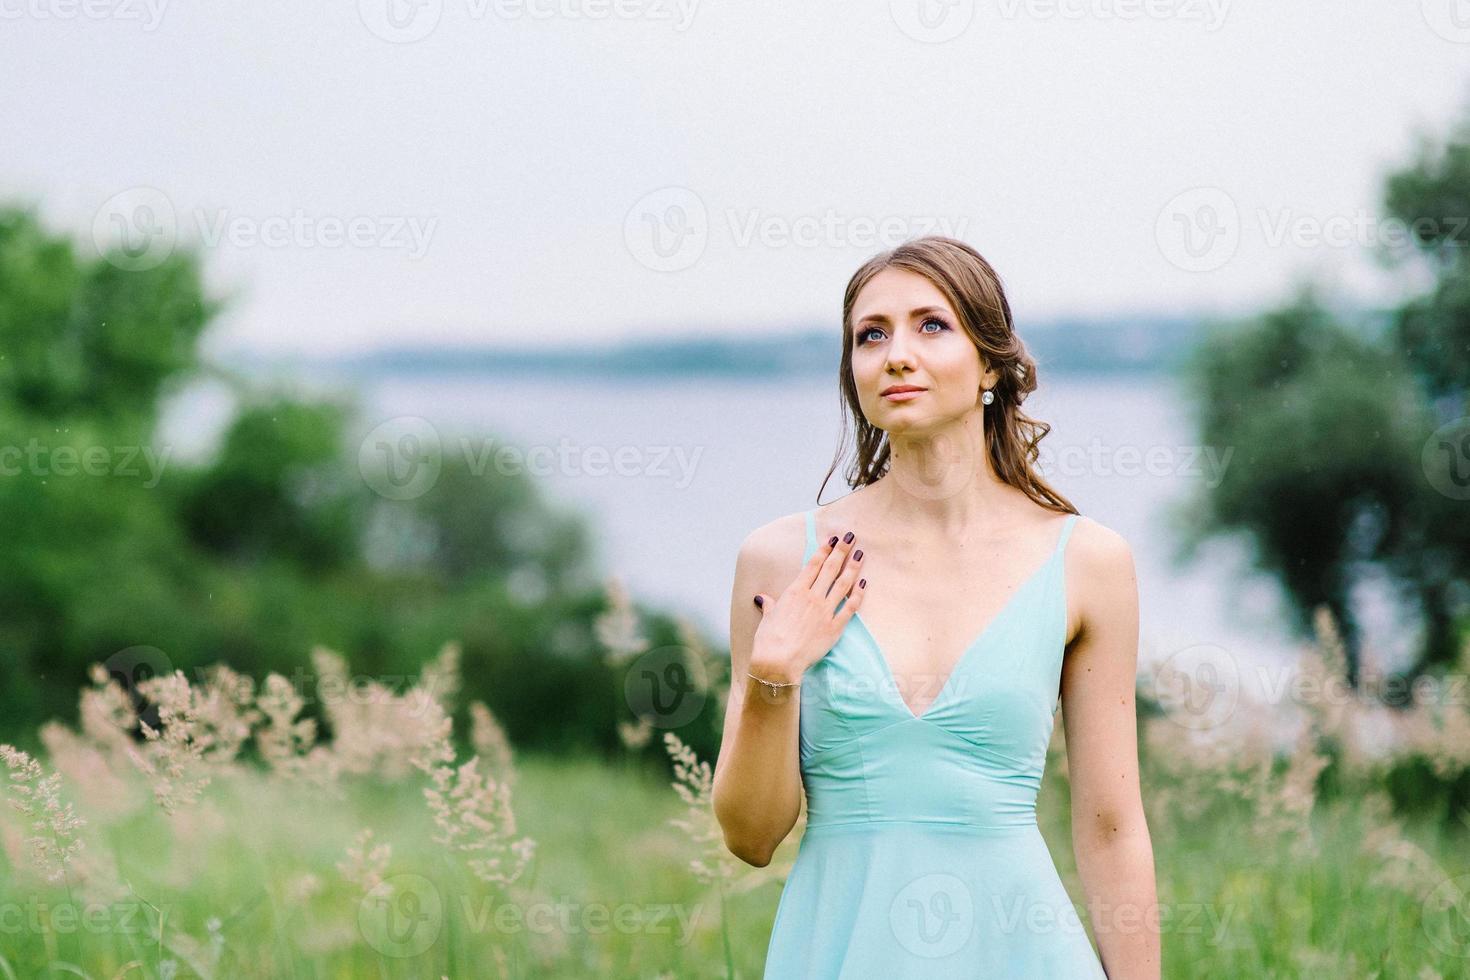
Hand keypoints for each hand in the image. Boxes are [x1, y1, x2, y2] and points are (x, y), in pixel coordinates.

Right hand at [749, 528, 866, 681]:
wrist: (778, 661)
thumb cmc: (769, 640)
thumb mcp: (768, 618)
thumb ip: (769, 605)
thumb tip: (762, 599)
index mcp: (794, 592)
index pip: (813, 565)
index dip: (824, 550)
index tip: (832, 539)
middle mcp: (812, 597)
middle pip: (830, 569)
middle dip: (841, 551)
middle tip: (850, 537)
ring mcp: (825, 611)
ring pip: (843, 583)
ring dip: (853, 567)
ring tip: (860, 554)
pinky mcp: (835, 627)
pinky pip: (850, 607)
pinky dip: (858, 594)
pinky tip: (864, 583)